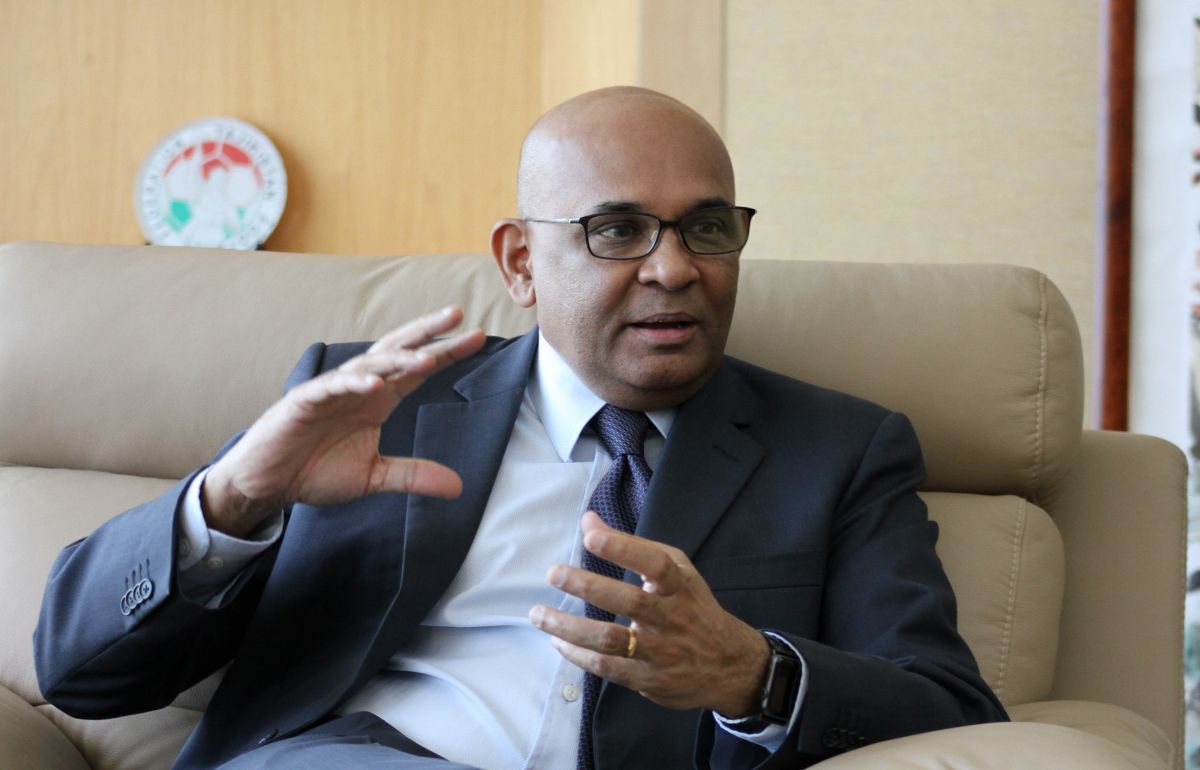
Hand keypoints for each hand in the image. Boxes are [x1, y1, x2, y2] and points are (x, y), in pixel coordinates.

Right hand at [202, 306, 486, 536]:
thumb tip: (458, 488)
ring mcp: (332, 391)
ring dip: (397, 359)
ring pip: (370, 365)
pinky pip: (332, 387)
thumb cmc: (317, 471)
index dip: (447, 353)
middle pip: (399, 350)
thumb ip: (413, 476)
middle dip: (427, 332)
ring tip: (426, 358)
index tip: (478, 338)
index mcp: (379, 399)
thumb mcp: (375, 476)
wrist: (269, 482)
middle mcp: (360, 387)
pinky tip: (374, 384)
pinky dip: (353, 383)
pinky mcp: (304, 402)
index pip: (419, 369)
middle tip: (458, 315)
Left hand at [529, 512, 770, 716]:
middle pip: (629, 602)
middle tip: (554, 573)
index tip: (591, 537)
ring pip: (610, 640)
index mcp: (680, 585)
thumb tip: (587, 521)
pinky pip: (606, 667)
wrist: (728, 665)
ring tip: (539, 613)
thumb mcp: (676, 571)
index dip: (623, 549)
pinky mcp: (647, 679)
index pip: (654, 563)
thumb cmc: (692, 608)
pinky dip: (577, 654)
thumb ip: (631, 546)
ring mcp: (659, 651)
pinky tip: (557, 640)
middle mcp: (671, 617)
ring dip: (569, 627)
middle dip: (588, 586)